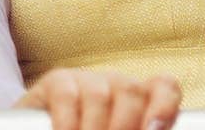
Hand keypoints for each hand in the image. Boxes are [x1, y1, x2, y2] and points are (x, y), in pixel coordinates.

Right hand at [13, 68, 181, 129]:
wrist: (39, 129)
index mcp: (138, 102)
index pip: (164, 88)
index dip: (164, 106)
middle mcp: (115, 84)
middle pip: (132, 91)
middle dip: (125, 127)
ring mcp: (86, 79)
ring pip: (101, 95)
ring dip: (95, 129)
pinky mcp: (57, 81)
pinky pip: (68, 96)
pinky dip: (68, 124)